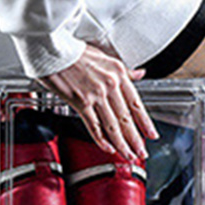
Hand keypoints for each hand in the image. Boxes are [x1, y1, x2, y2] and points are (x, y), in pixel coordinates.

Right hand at [42, 42, 155, 163]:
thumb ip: (124, 70)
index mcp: (118, 73)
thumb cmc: (74, 52)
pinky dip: (101, 139)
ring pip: (113, 125)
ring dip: (122, 144)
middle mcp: (110, 85)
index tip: (152, 134)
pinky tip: (108, 148)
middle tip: (142, 152)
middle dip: (136, 139)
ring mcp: (96, 95)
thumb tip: (139, 74)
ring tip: (128, 155)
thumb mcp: (105, 56)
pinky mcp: (80, 102)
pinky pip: (94, 125)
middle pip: (126, 118)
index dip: (145, 122)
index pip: (137, 104)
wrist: (53, 50)